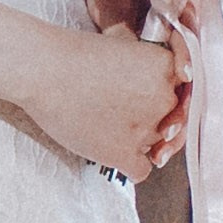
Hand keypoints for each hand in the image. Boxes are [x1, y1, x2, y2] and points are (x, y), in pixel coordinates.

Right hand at [20, 21, 186, 181]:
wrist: (41, 70)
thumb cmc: (73, 56)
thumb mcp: (123, 52)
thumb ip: (148, 76)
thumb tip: (160, 104)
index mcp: (164, 68)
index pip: (181, 92)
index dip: (164, 98)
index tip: (145, 99)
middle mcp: (163, 99)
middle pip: (170, 119)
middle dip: (151, 118)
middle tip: (120, 109)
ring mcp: (145, 129)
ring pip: (157, 145)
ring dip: (137, 139)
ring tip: (106, 123)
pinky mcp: (124, 154)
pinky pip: (142, 169)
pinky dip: (128, 163)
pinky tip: (112, 148)